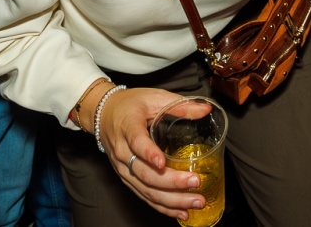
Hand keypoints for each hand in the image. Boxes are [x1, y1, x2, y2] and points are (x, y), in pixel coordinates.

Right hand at [97, 87, 211, 218]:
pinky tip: (181, 212)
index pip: (136, 142)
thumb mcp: (154, 97)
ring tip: (195, 202)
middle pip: (145, 173)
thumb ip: (180, 105)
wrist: (103, 114)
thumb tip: (206, 109)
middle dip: (172, 182)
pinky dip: (163, 207)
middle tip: (195, 183)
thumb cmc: (130, 105)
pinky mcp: (127, 179)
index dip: (148, 153)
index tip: (162, 163)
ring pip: (146, 189)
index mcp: (128, 126)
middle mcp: (123, 152)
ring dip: (172, 200)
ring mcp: (123, 169)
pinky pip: (144, 196)